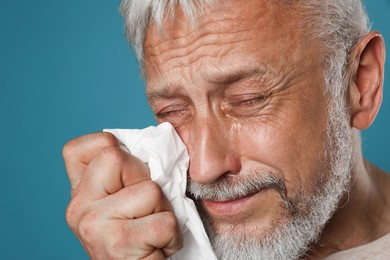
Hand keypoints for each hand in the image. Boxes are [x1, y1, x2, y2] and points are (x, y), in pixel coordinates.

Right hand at [63, 132, 182, 258]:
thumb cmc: (137, 239)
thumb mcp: (123, 202)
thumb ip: (125, 175)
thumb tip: (153, 146)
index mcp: (79, 192)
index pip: (83, 146)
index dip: (113, 148)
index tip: (127, 175)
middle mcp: (78, 206)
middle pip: (117, 157)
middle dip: (145, 181)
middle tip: (144, 209)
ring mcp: (93, 223)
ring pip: (150, 189)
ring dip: (163, 211)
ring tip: (151, 231)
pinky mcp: (118, 243)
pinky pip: (164, 221)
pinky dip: (172, 236)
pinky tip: (158, 247)